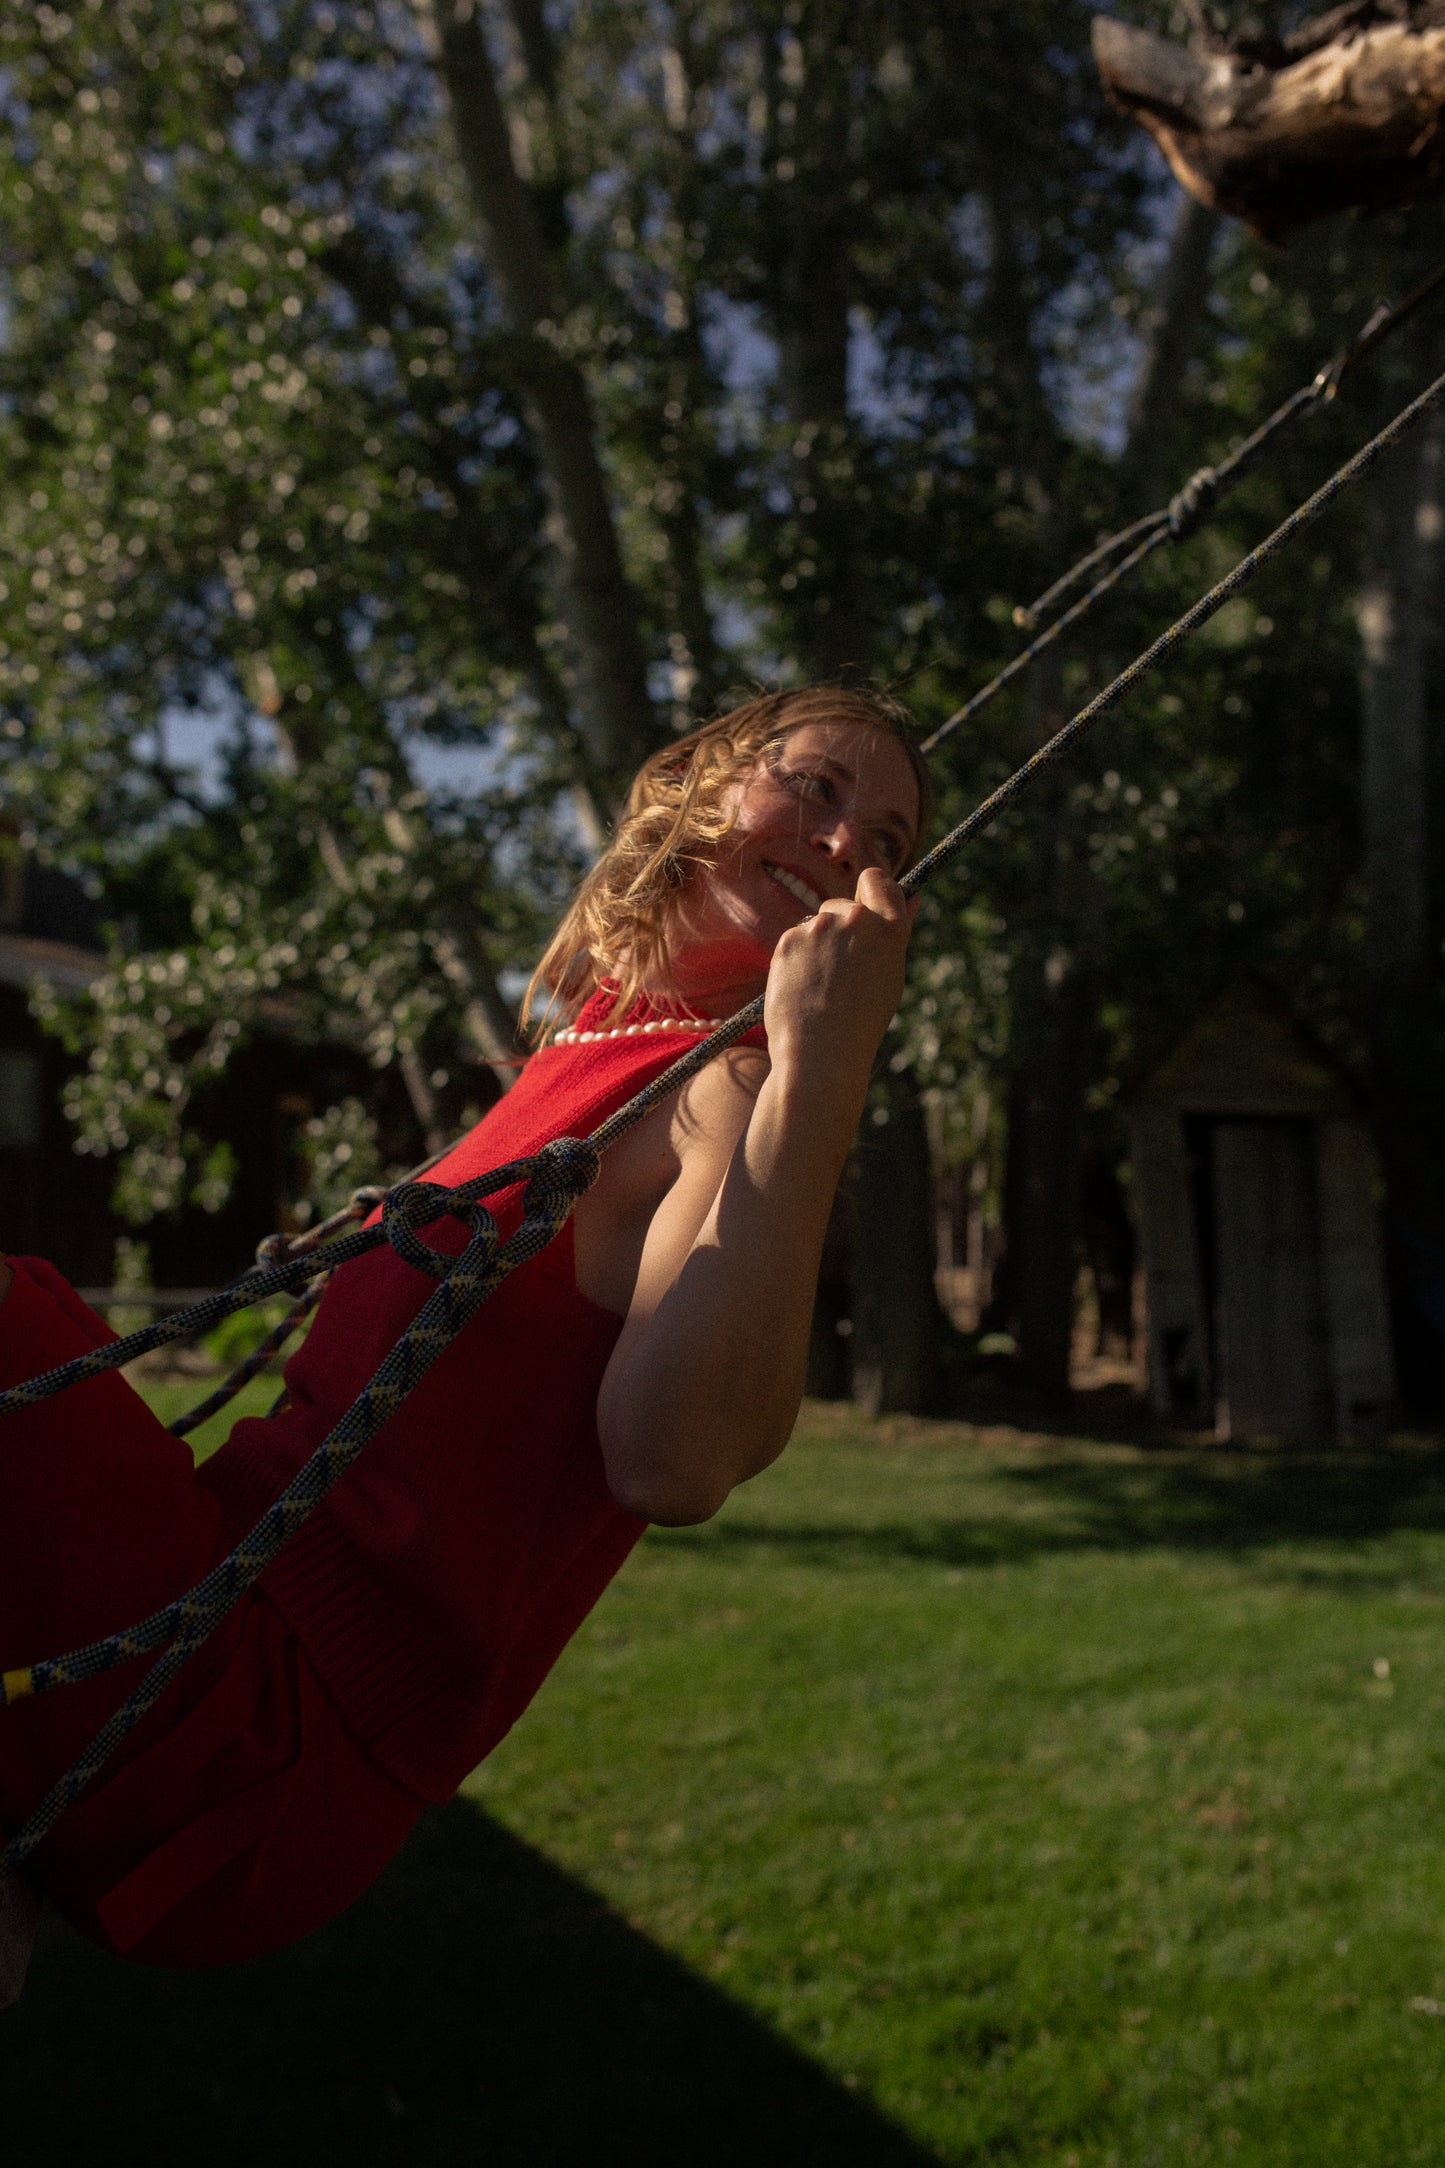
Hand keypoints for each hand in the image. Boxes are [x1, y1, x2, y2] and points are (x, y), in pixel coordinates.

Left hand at [761, 866, 917, 1090]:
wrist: (821, 1053)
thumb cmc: (861, 1021)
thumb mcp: (890, 975)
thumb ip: (895, 933)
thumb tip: (914, 897)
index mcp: (889, 928)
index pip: (877, 880)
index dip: (869, 892)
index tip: (863, 907)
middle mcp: (856, 919)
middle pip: (841, 905)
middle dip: (838, 927)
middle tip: (839, 971)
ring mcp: (820, 927)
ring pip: (815, 925)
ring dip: (816, 945)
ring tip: (820, 987)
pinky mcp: (789, 939)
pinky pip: (794, 941)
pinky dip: (795, 960)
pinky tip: (802, 988)